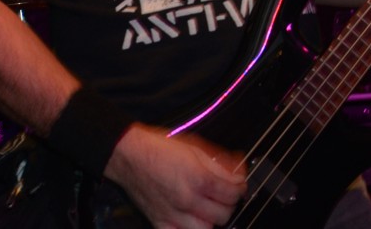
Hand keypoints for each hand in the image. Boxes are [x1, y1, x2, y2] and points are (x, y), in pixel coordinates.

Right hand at [104, 124, 245, 227]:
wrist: (129, 155)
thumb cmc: (159, 149)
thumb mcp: (195, 149)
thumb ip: (219, 165)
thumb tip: (237, 174)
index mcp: (197, 178)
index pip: (232, 194)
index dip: (240, 189)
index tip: (239, 185)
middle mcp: (186, 199)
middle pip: (223, 214)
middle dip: (229, 204)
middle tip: (226, 195)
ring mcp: (173, 214)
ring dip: (212, 220)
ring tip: (210, 208)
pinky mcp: (159, 222)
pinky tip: (192, 220)